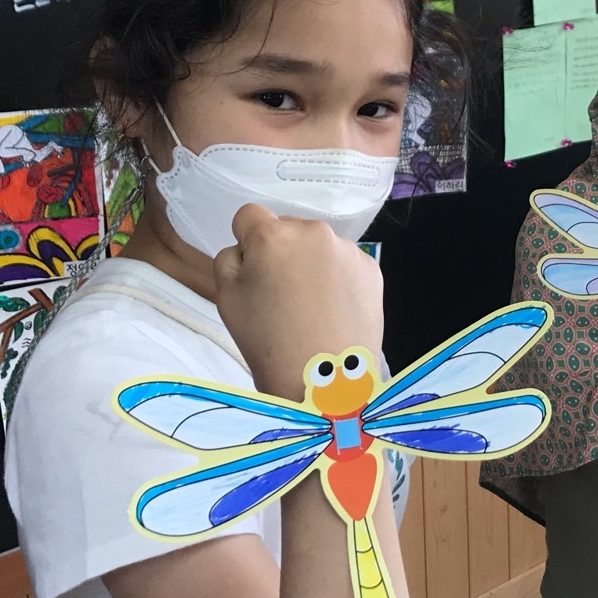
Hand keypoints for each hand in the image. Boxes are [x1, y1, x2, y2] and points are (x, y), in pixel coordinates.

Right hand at [214, 204, 383, 400]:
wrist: (326, 382)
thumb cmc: (268, 342)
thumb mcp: (226, 298)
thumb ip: (229, 258)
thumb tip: (247, 247)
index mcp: (273, 235)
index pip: (249, 215)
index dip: (246, 241)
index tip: (254, 271)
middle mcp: (314, 232)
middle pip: (288, 229)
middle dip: (282, 252)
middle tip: (282, 294)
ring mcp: (348, 249)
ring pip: (318, 246)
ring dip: (311, 263)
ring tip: (312, 307)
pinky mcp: (372, 267)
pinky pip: (345, 263)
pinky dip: (338, 278)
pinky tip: (335, 310)